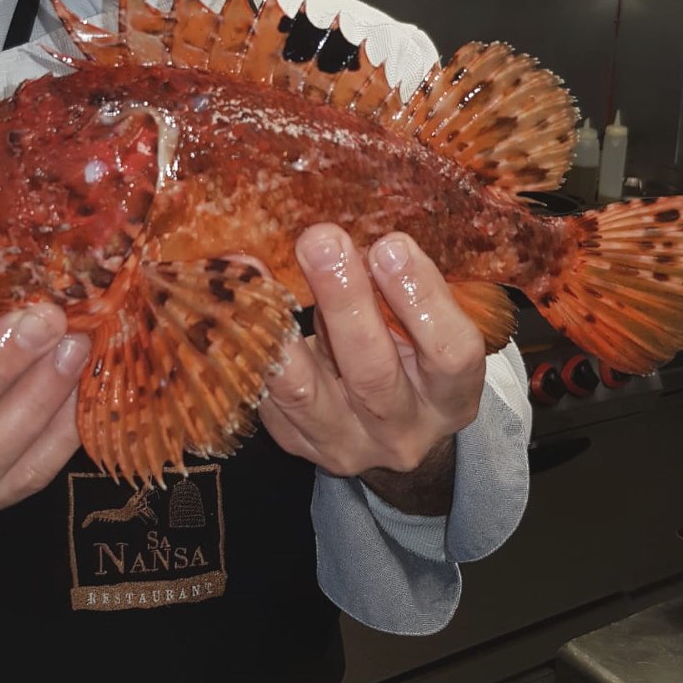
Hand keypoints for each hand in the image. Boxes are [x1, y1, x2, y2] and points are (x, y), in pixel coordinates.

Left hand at [258, 225, 484, 513]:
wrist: (387, 435)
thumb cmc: (408, 358)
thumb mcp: (423, 332)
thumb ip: (392, 290)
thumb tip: (338, 236)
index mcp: (451, 397)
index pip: (450, 353)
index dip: (421, 299)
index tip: (390, 244)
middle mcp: (402, 431)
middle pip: (373, 372)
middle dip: (345, 301)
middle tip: (322, 242)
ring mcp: (345, 446)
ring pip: (304, 391)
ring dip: (280, 328)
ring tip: (258, 274)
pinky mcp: (296, 443)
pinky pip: (264, 394)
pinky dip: (245, 345)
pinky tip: (231, 303)